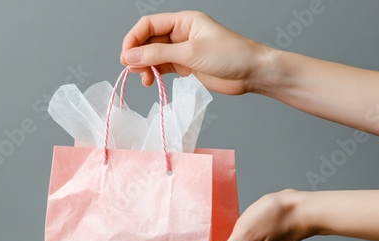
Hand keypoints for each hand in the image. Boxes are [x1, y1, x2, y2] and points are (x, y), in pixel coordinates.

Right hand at [121, 11, 273, 94]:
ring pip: (155, 55)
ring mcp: (183, 50)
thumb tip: (130, 56)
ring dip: (145, 66)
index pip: (149, 25)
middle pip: (149, 41)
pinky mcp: (187, 66)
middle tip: (131, 70)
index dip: (134, 39)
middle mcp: (181, 33)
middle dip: (138, 54)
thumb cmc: (230, 55)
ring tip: (143, 79)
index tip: (125, 56)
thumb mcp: (191, 52)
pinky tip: (151, 82)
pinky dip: (154, 74)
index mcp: (183, 21)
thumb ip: (159, 54)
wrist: (252, 73)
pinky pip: (164, 67)